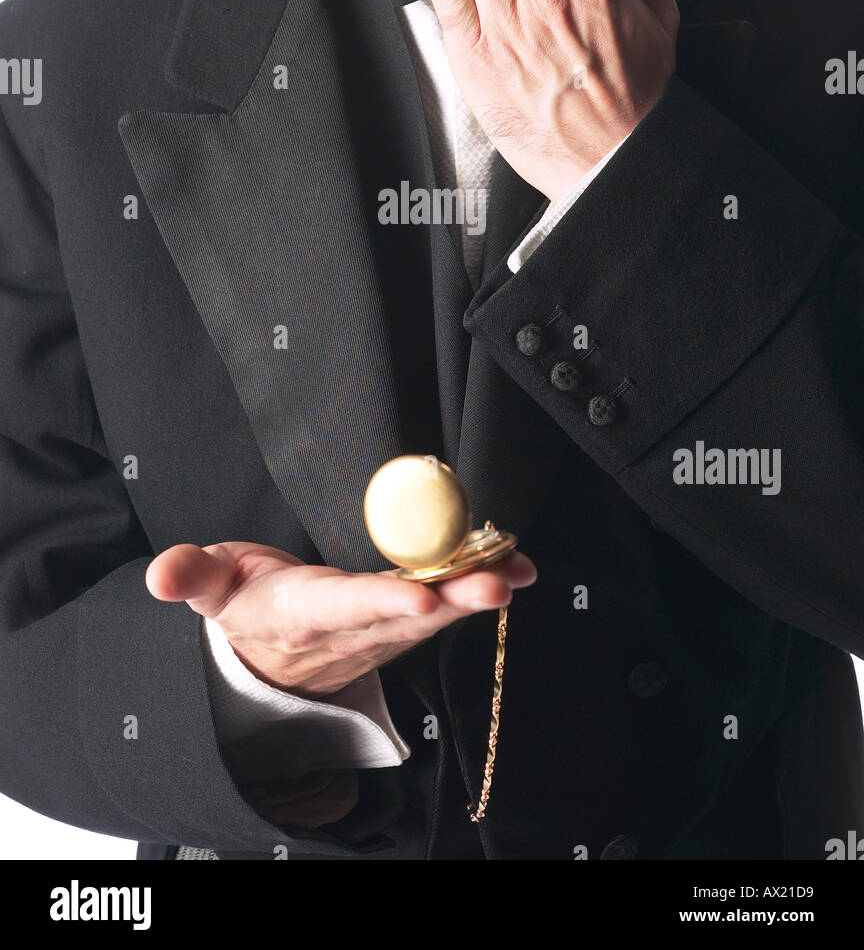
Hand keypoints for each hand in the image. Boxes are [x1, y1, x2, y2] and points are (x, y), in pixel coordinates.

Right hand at [145, 540, 535, 697]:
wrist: (265, 659)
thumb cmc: (243, 606)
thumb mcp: (208, 587)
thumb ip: (189, 576)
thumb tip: (160, 573)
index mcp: (302, 614)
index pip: (346, 608)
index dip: (383, 602)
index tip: (419, 597)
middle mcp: (350, 631)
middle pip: (406, 617)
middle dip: (453, 600)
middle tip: (497, 582)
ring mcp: (381, 634)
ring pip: (433, 615)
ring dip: (476, 594)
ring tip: (518, 569)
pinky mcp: (401, 627)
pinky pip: (442, 608)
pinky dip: (480, 589)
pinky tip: (517, 568)